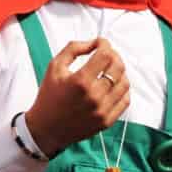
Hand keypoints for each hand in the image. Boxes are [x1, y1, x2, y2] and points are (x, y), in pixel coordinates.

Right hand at [24, 38, 128, 155]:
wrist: (46, 128)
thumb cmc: (49, 97)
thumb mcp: (55, 67)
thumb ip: (74, 48)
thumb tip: (94, 43)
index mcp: (80, 82)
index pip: (105, 55)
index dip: (104, 44)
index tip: (100, 43)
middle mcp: (94, 97)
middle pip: (118, 67)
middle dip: (114, 55)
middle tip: (107, 54)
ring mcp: (102, 110)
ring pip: (125, 83)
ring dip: (120, 72)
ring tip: (110, 70)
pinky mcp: (107, 121)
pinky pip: (125, 101)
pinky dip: (122, 90)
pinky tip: (113, 85)